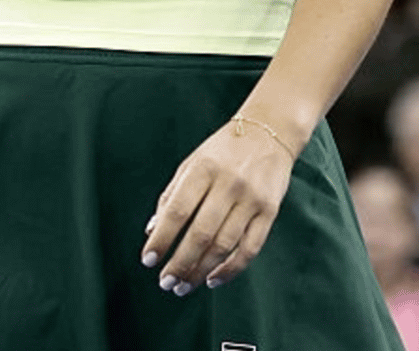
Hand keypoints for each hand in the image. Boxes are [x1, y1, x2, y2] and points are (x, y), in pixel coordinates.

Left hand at [140, 117, 296, 292]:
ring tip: (184, 286)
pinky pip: (250, 248)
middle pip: (200, 234)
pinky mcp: (270, 211)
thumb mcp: (192, 163)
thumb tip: (151, 230)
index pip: (177, 211)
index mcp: (203, 169)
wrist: (270, 131)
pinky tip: (213, 280)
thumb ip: (171, 195)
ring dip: (201, 271)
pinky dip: (231, 269)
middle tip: (166, 282)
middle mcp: (228, 184)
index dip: (161, 238)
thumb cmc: (223, 151)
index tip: (148, 260)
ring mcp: (251, 199)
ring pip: (224, 245)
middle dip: (180, 263)